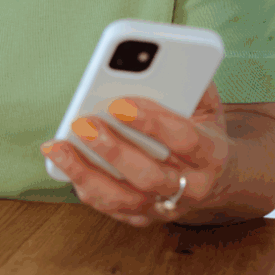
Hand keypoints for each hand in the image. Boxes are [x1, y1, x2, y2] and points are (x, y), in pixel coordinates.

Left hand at [40, 82, 231, 226]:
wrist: (217, 177)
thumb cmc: (202, 130)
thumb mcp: (207, 104)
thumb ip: (190, 82)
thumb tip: (161, 58)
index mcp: (211, 154)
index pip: (183, 139)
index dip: (151, 122)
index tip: (118, 103)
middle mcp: (192, 187)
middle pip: (149, 174)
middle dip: (113, 149)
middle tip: (82, 123)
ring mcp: (167, 206)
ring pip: (125, 198)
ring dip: (88, 173)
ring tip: (58, 148)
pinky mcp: (144, 217)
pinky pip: (112, 208)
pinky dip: (86, 187)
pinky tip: (63, 164)